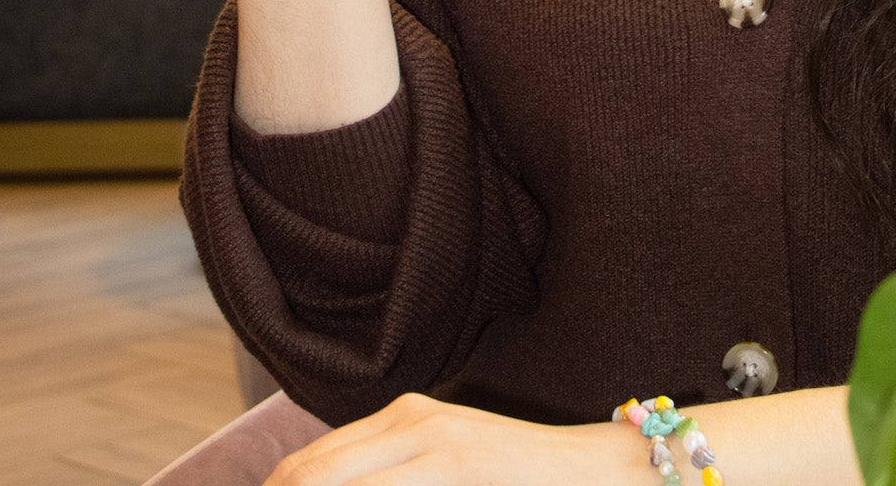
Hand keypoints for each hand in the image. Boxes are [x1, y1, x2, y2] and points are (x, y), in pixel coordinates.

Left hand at [264, 392, 617, 485]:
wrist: (586, 470)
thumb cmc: (511, 475)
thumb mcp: (442, 463)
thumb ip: (388, 469)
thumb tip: (309, 483)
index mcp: (404, 416)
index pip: (312, 463)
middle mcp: (412, 422)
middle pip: (313, 473)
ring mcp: (434, 448)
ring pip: (342, 483)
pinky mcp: (455, 470)